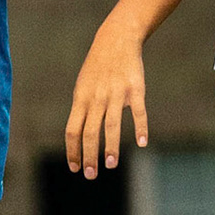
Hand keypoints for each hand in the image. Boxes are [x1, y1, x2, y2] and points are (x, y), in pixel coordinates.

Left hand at [65, 22, 146, 179]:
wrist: (116, 39)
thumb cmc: (97, 68)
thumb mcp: (83, 86)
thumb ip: (81, 110)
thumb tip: (78, 138)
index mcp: (81, 98)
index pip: (73, 130)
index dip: (72, 150)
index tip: (75, 168)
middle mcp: (97, 97)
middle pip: (90, 132)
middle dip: (89, 156)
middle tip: (91, 175)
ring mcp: (116, 93)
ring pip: (111, 125)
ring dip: (110, 147)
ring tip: (111, 164)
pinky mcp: (135, 89)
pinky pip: (138, 111)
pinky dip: (141, 127)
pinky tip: (142, 143)